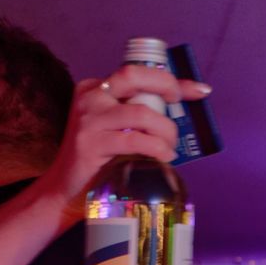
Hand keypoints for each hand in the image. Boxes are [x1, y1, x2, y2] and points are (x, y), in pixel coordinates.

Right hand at [45, 64, 213, 205]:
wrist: (65, 191)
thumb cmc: (98, 161)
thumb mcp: (116, 130)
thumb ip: (137, 118)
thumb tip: (178, 117)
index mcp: (96, 88)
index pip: (138, 73)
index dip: (172, 80)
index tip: (200, 90)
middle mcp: (90, 96)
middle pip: (134, 76)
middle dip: (168, 87)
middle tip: (180, 112)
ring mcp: (89, 118)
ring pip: (141, 113)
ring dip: (165, 130)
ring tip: (170, 147)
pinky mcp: (90, 142)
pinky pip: (135, 140)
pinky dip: (157, 148)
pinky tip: (164, 157)